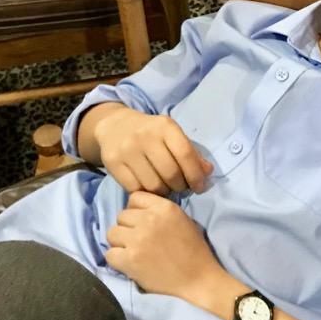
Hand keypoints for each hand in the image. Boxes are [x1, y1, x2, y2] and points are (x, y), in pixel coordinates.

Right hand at [87, 104, 212, 194]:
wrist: (114, 126)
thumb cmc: (150, 133)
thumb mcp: (172, 135)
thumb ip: (191, 153)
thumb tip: (207, 172)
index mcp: (164, 126)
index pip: (185, 155)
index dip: (195, 175)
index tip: (199, 187)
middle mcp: (145, 136)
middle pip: (170, 173)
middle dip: (180, 186)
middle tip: (180, 187)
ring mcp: (127, 150)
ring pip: (154, 185)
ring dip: (164, 192)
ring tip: (165, 186)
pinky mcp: (113, 163)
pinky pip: (136, 189)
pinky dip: (146, 193)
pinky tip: (149, 187)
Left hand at [105, 191, 226, 303]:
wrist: (198, 279)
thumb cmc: (193, 250)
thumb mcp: (181, 219)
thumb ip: (159, 211)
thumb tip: (137, 211)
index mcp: (164, 207)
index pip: (134, 197)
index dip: (136, 210)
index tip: (142, 223)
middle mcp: (148, 219)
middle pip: (121, 216)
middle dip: (128, 228)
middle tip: (139, 241)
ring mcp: (137, 239)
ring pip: (111, 233)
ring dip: (120, 243)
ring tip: (133, 252)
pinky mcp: (129, 260)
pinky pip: (109, 254)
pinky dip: (117, 260)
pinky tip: (130, 264)